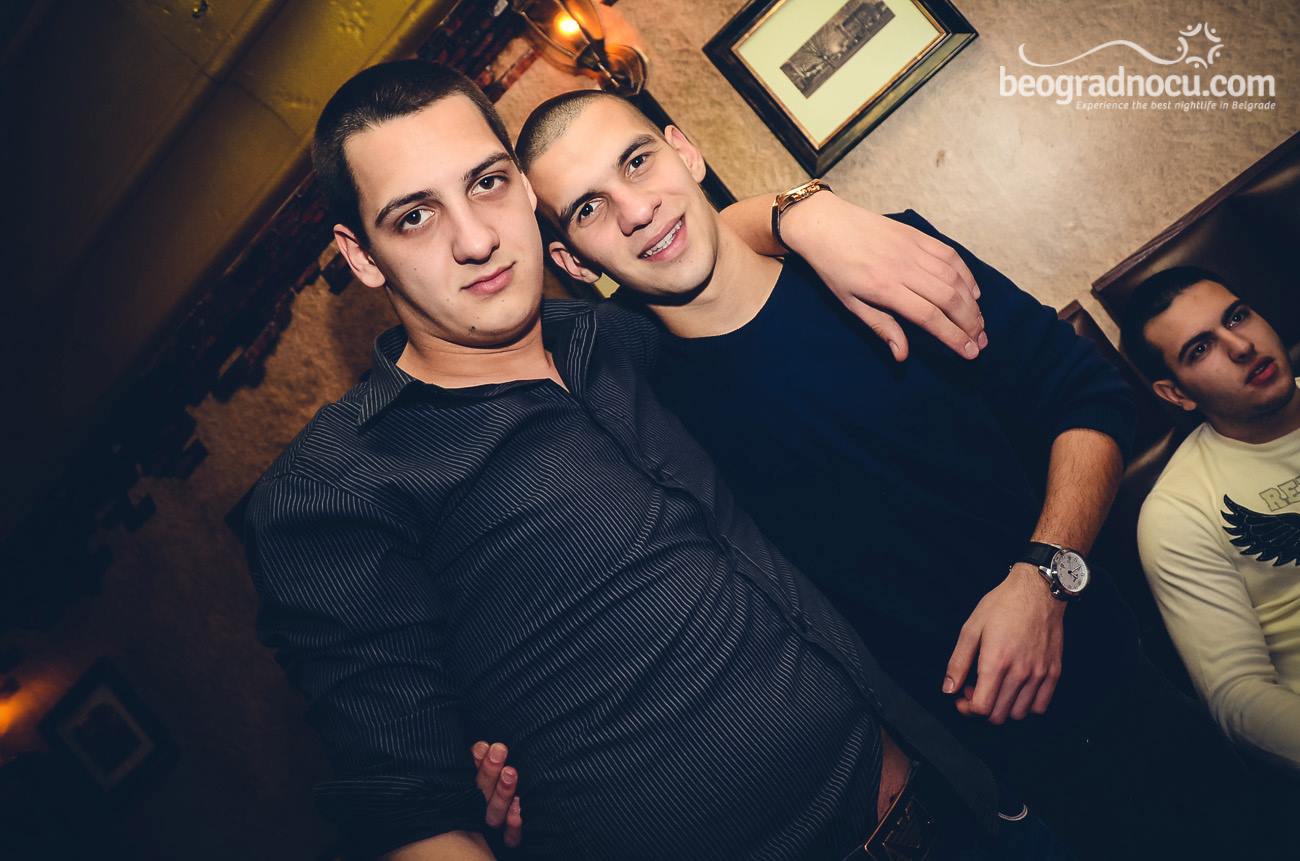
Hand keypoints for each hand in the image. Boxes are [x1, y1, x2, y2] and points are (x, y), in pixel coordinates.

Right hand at [471, 741, 522, 847]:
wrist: (512, 822)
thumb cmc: (496, 780)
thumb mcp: (489, 766)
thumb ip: (483, 756)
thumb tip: (483, 745)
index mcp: (473, 792)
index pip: (471, 779)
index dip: (476, 763)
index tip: (483, 746)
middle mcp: (481, 810)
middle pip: (481, 794)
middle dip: (489, 771)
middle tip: (499, 751)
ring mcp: (495, 824)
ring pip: (495, 814)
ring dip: (502, 793)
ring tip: (510, 772)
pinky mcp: (509, 838)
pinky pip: (511, 838)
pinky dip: (513, 825)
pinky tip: (518, 805)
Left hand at [780, 193, 985, 361]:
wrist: (826, 224)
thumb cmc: (834, 268)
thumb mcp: (850, 303)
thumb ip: (881, 326)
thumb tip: (903, 354)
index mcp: (885, 288)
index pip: (930, 317)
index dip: (953, 337)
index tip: (969, 353)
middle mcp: (904, 267)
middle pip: (949, 298)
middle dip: (970, 323)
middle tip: (980, 342)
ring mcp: (913, 248)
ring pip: (954, 277)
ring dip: (972, 303)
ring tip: (980, 323)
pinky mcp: (917, 235)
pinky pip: (950, 255)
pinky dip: (966, 274)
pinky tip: (973, 291)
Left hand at [943, 564, 1064, 723]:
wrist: (1037, 592)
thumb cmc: (1002, 606)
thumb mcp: (971, 628)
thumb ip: (958, 662)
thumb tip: (948, 689)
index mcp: (996, 662)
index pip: (981, 707)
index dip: (966, 708)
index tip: (961, 696)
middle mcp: (1020, 672)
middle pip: (998, 715)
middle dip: (981, 708)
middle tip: (976, 689)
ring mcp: (1039, 674)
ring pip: (1019, 714)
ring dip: (1003, 708)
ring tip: (996, 687)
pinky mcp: (1054, 672)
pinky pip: (1041, 706)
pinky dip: (1027, 705)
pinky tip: (1016, 690)